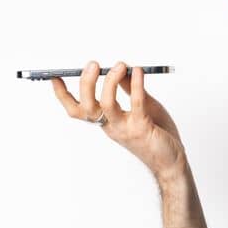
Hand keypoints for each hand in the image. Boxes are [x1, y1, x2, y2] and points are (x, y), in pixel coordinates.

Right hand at [51, 59, 186, 176]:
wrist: (173, 162)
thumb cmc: (158, 135)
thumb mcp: (143, 107)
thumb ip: (131, 89)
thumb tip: (121, 68)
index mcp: (107, 123)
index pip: (78, 110)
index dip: (63, 96)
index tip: (55, 78)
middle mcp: (111, 127)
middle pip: (87, 107)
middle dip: (86, 84)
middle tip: (92, 64)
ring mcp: (126, 129)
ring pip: (106, 105)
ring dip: (110, 82)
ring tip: (119, 65)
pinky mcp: (142, 128)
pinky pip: (136, 104)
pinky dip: (136, 85)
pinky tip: (138, 72)